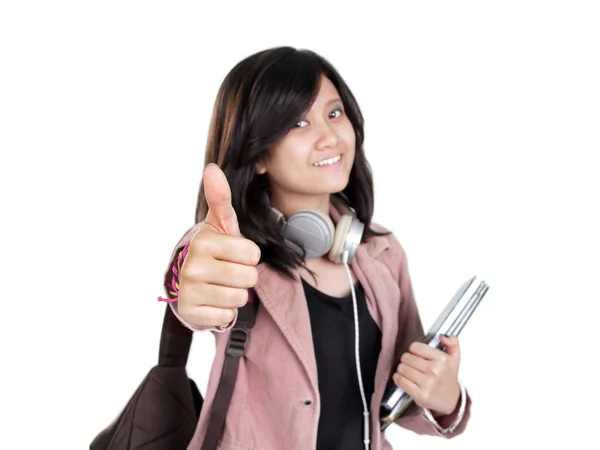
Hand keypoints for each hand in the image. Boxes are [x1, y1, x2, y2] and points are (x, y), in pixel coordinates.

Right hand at [177, 164, 260, 326]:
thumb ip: (220, 198)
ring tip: (219, 285)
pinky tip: (211, 300)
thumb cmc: (211, 249)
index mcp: (204, 241)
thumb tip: (212, 168)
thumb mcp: (218, 224)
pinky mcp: (190, 313)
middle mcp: (193, 266)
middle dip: (243, 276)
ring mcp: (189, 291)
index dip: (247, 255)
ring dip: (234, 293)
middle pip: (249, 277)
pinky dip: (223, 311)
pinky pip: (227, 316)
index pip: (252, 253)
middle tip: (226, 271)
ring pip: (240, 297)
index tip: (231, 254)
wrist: (186, 279)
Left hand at [392, 335, 460, 415]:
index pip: (415, 347)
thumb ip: (452, 342)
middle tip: (411, 364)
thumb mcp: (454, 358)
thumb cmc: (448, 377)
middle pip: (406, 357)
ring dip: (401, 369)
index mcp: (442, 359)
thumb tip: (443, 335)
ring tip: (407, 371)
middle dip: (406, 360)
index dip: (413, 350)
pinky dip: (398, 378)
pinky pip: (401, 381)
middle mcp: (435, 370)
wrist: (451, 400)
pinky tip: (402, 378)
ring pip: (402, 368)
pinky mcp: (421, 395)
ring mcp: (428, 383)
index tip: (416, 354)